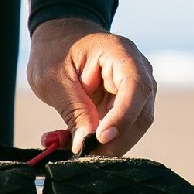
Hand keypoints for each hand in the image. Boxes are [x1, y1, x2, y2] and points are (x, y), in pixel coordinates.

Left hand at [28, 17, 155, 155]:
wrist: (59, 40)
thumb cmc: (56, 50)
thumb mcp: (53, 78)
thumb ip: (73, 109)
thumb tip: (85, 144)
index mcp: (122, 54)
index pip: (136, 87)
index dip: (123, 116)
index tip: (101, 137)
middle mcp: (137, 73)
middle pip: (140, 115)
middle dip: (114, 141)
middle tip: (82, 154)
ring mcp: (133, 92)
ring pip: (131, 130)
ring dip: (102, 146)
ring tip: (65, 146)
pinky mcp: (123, 108)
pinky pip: (117, 132)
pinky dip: (94, 143)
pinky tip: (66, 141)